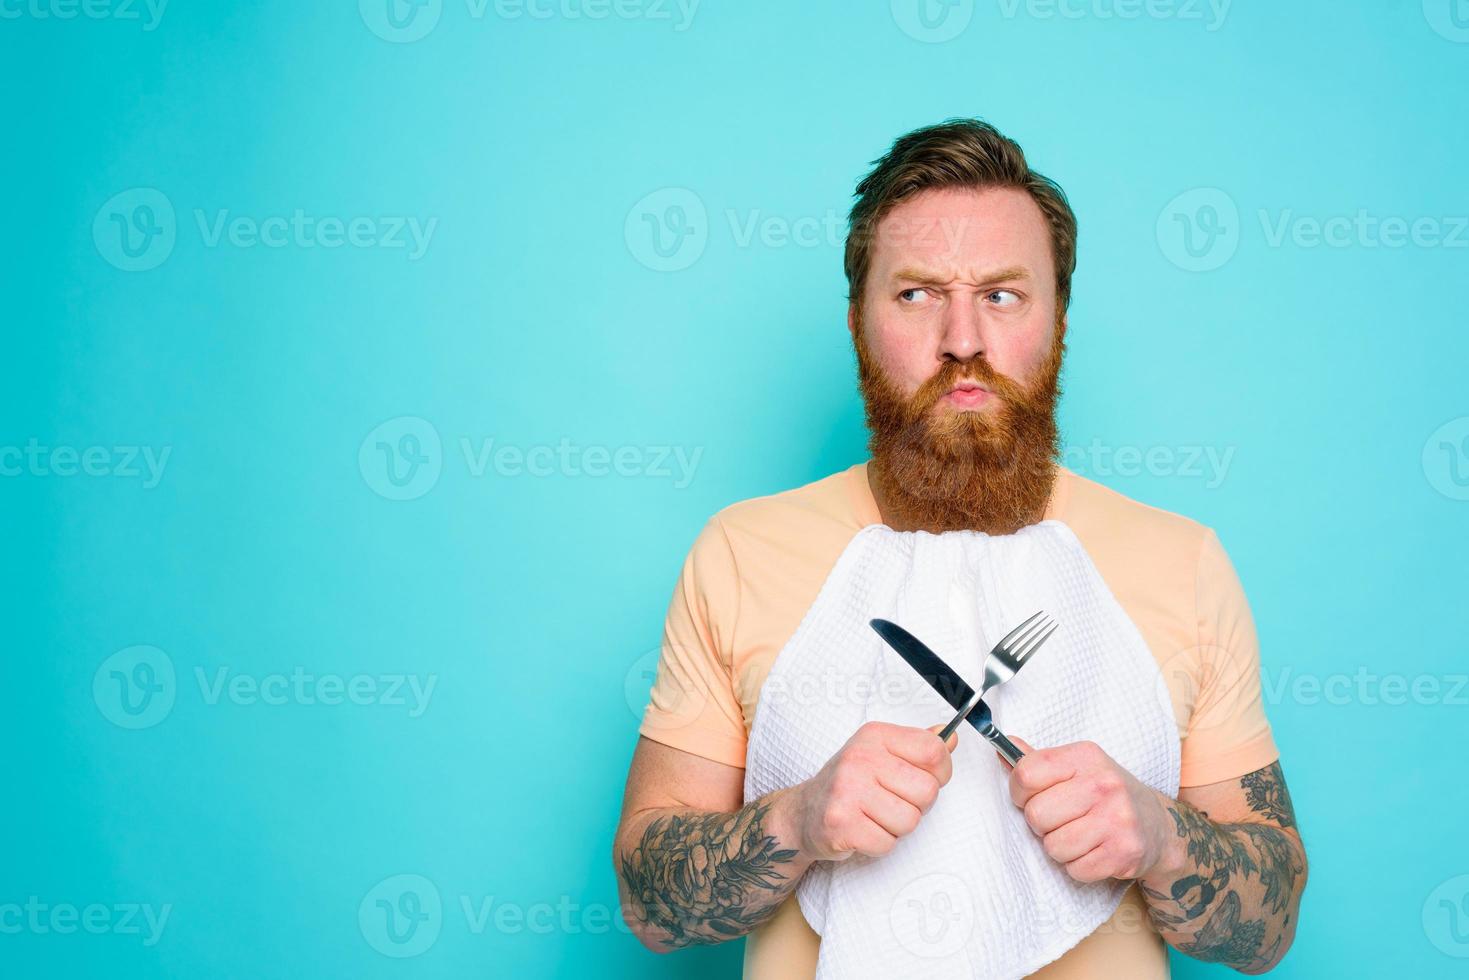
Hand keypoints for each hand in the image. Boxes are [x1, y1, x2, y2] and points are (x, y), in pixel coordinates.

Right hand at [785, 721, 955, 861]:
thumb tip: (950, 736)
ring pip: (910, 821)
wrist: (803, 814)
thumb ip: (918, 746)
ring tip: (874, 816)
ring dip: (897, 827)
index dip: (940, 772)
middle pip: (927, 791)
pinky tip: (862, 830)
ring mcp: (848, 789)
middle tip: (890, 802)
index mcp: (875, 736)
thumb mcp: (881, 754)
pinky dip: (879, 844)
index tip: (922, 778)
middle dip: (916, 805)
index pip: (933, 750)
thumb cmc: (849, 784)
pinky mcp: (841, 823)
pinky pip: (887, 843)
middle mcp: (860, 757)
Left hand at [1004, 737, 1177, 882]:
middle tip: (1061, 821)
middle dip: (1041, 824)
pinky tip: (1094, 851)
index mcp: (1085, 757)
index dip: (1019, 792)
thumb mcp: (1077, 768)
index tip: (1031, 797)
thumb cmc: (1107, 795)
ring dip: (1059, 848)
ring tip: (1078, 836)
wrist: (1158, 826)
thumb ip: (1038, 761)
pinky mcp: (1124, 852)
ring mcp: (1117, 819)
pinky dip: (1078, 867)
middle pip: (1036, 814)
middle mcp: (1103, 784)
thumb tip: (1002, 746)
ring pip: (1054, 846)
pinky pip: (1075, 869)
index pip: (1027, 773)